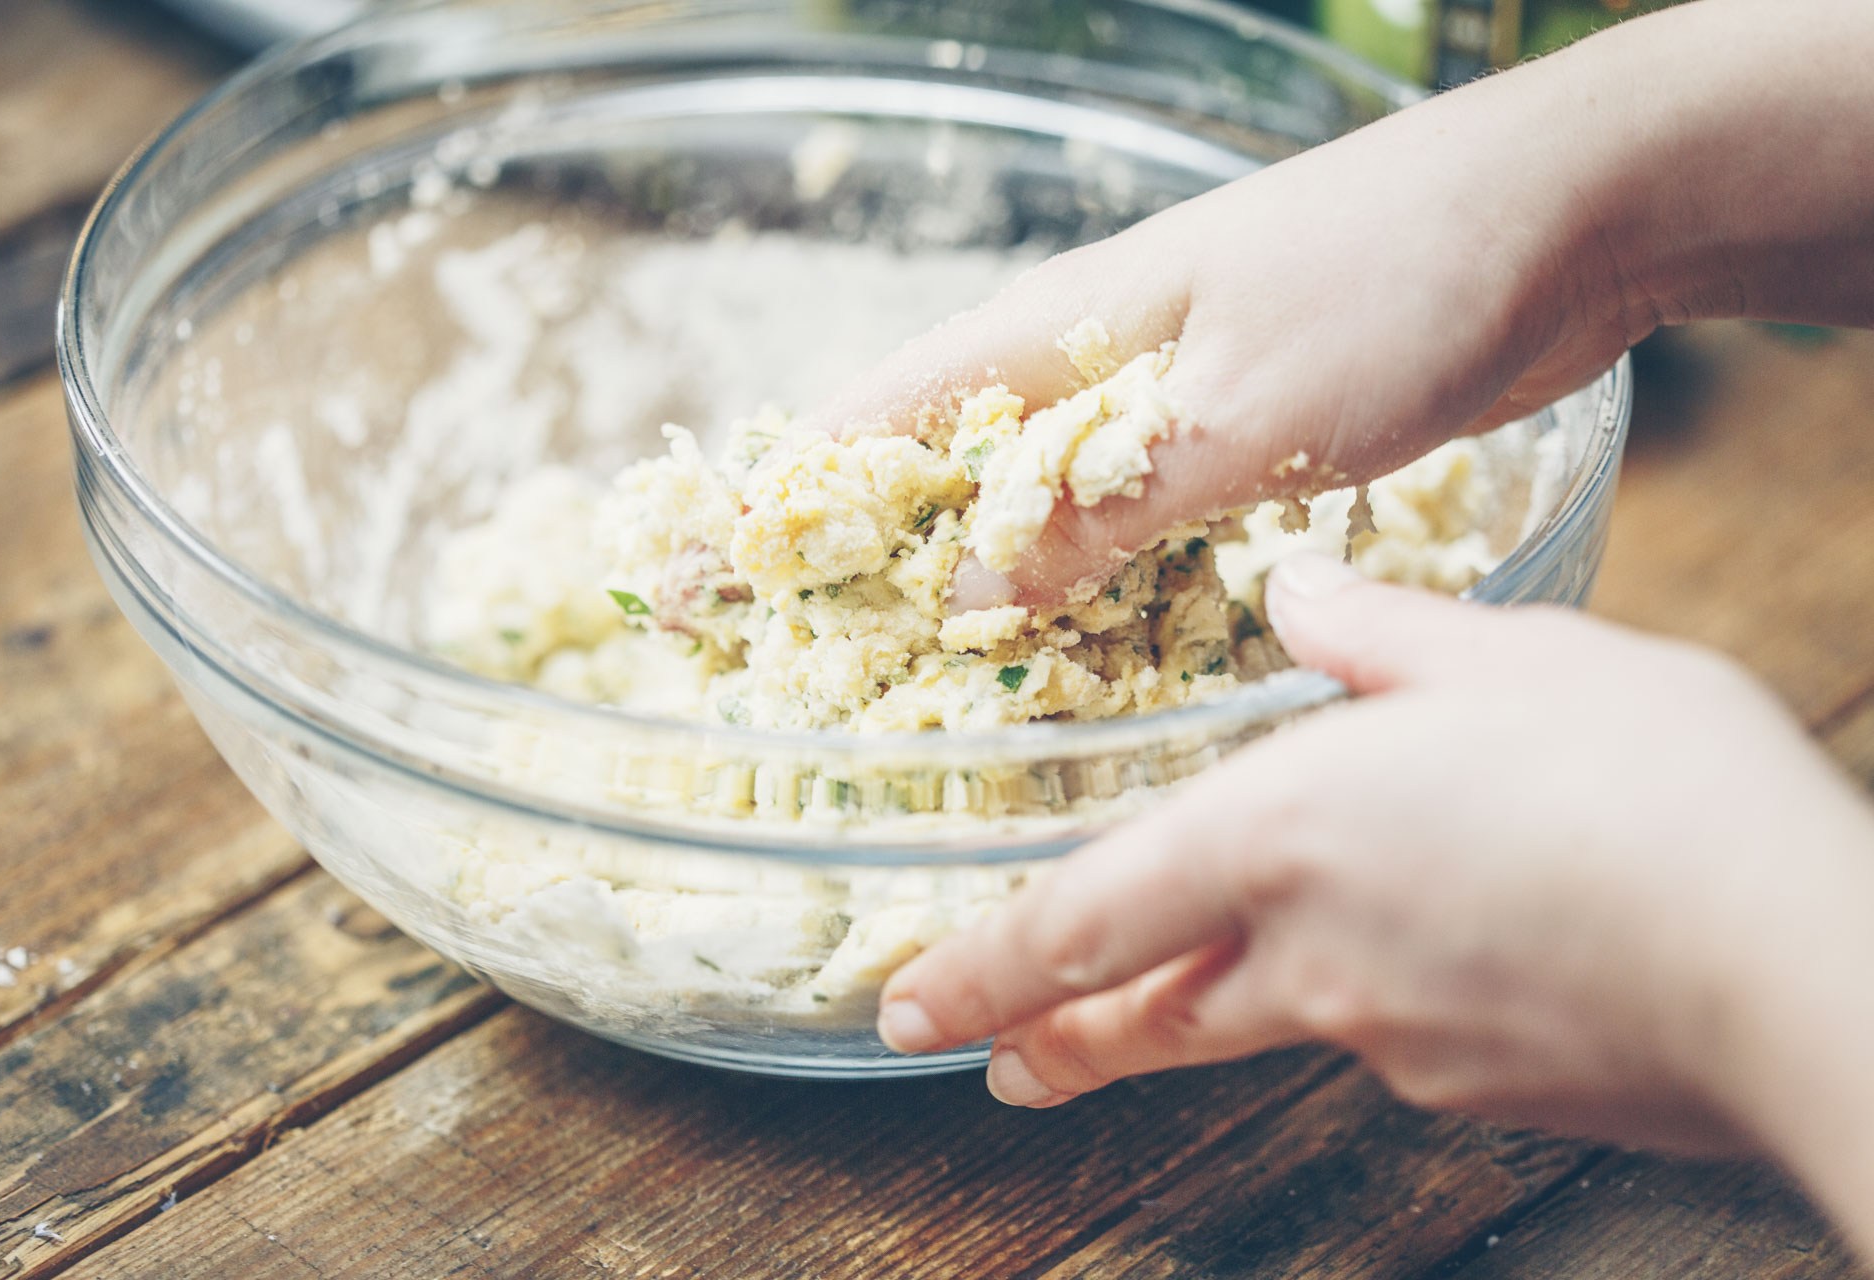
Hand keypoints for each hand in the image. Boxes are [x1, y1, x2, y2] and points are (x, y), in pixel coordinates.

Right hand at [805, 0, 1873, 609]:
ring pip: (1043, 492)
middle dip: (872, 548)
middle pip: (947, 458)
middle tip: (814, 652)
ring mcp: (1174, 387)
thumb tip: (965, 590)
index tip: (717, 571)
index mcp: (1070, 324)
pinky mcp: (1244, 422)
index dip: (797, 492)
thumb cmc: (1397, 283)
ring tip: (924, 667)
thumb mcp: (1246, 416)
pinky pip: (1134, 508)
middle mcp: (1102, 354)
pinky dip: (1093, 570)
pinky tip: (1088, 634)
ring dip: (985, 570)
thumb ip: (1106, 505)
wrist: (1567, 215)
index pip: (887, 410)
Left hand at [876, 556, 1873, 1170]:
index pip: (1083, 920)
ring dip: (1217, 1013)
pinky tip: (1445, 956)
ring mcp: (1395, 1044)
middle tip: (1001, 1067)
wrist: (1793, 957)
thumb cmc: (1645, 782)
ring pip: (1272, 1024)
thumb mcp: (1501, 658)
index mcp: (1279, 836)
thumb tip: (1292, 594)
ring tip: (1196, 1003)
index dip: (983, 969)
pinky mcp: (1484, 1091)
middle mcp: (1309, 958)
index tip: (908, 1009)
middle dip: (1062, 1041)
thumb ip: (1373, 635)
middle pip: (1146, 1018)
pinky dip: (1384, 1000)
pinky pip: (1400, 1038)